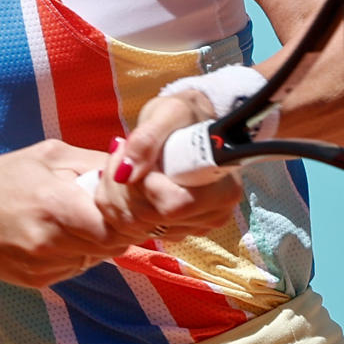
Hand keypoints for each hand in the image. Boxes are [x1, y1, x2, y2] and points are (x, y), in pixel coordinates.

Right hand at [0, 140, 132, 287]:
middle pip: (111, 244)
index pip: (117, 226)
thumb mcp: (49, 155)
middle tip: (108, 209)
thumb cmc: (3, 177)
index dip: (129, 215)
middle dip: (118, 227)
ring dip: (98, 241)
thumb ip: (94, 163)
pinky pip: (76, 268)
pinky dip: (77, 252)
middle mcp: (51, 241)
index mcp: (56, 204)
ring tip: (78, 219)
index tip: (126, 202)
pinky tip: (60, 235)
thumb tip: (134, 169)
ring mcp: (44, 266)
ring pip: (96, 258)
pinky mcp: (38, 281)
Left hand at [92, 91, 244, 242]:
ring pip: (137, 226)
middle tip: (121, 155)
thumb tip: (125, 174)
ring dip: (119, 194)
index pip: (173, 205)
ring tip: (126, 165)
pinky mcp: (178, 229)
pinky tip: (130, 181)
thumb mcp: (167, 113)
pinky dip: (122, 205)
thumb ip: (146, 140)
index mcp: (224, 188)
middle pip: (151, 219)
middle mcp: (215, 213)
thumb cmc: (184, 116)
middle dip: (125, 186)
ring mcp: (196, 225)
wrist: (189, 125)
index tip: (138, 157)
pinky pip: (135, 228)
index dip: (145, 184)